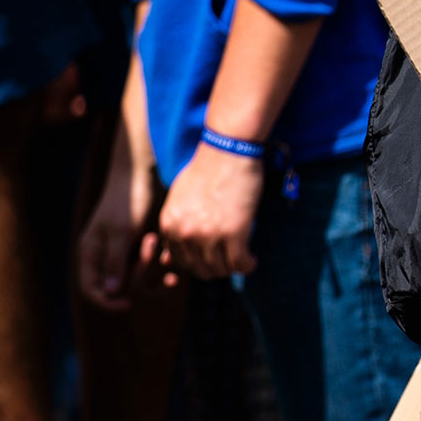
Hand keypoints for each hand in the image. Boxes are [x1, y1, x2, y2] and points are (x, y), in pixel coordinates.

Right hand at [79, 158, 161, 308]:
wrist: (144, 176)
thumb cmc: (128, 200)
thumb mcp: (122, 231)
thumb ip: (115, 262)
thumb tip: (110, 292)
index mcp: (91, 253)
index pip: (91, 290)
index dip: (106, 302)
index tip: (128, 304)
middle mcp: (106, 257)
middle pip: (119, 287)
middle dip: (139, 274)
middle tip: (151, 245)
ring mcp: (124, 253)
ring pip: (138, 281)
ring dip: (154, 272)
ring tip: (166, 252)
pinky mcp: (141, 249)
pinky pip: (151, 270)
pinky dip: (161, 267)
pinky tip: (172, 259)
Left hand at [156, 142, 262, 280]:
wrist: (228, 151)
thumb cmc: (207, 169)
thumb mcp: (179, 197)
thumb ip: (177, 222)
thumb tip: (176, 249)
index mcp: (169, 224)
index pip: (180, 261)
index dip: (199, 262)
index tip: (213, 257)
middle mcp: (184, 233)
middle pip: (200, 269)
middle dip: (216, 269)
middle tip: (229, 260)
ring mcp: (208, 235)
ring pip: (220, 269)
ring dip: (232, 268)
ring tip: (243, 260)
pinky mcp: (233, 233)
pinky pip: (240, 263)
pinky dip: (247, 266)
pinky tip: (252, 260)